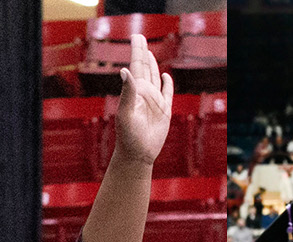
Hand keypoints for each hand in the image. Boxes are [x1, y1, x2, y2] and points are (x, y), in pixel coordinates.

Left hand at [111, 35, 173, 167]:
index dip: (137, 51)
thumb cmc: (128, 136)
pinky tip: (165, 76)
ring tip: (148, 52)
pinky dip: (167, 83)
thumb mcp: (126, 113)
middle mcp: (144, 93)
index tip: (136, 36)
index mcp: (135, 91)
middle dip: (142, 52)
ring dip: (153, 64)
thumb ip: (127, 92)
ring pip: (155, 77)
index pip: (136, 65)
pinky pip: (167, 93)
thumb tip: (125, 71)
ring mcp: (154, 101)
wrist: (138, 154)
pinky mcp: (164, 111)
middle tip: (139, 37)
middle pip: (145, 67)